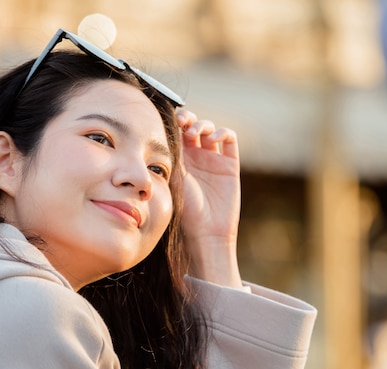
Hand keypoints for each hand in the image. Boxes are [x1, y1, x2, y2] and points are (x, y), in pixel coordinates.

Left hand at [177, 109, 242, 287]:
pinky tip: (214, 138)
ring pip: (211, 129)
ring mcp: (213, 159)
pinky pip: (229, 139)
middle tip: (184, 121)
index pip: (177, 132)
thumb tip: (156, 135)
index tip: (171, 120)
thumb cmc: (185, 210)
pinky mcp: (230, 163)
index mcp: (179, 160)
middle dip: (189, 119)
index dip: (176, 122)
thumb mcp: (173, 180)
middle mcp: (196, 157)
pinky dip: (223, 132)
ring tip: (197, 132)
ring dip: (204, 124)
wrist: (207, 230)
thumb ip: (168, 158)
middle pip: (193, 126)